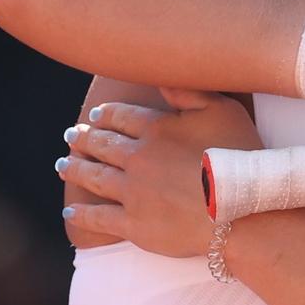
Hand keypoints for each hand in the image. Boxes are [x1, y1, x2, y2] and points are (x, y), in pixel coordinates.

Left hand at [59, 89, 262, 256]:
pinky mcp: (133, 225)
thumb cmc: (241, 156)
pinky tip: (70, 212)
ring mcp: (133, 193)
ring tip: (62, 165)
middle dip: (82, 139)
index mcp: (156, 129)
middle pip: (101, 145)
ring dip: (74, 169)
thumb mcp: (223, 111)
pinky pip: (99, 218)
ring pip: (93, 178)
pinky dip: (81, 215)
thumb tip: (159, 78)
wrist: (242, 209)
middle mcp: (138, 158)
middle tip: (70, 136)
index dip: (105, 114)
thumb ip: (189, 93)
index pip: (120, 117)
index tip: (95, 115)